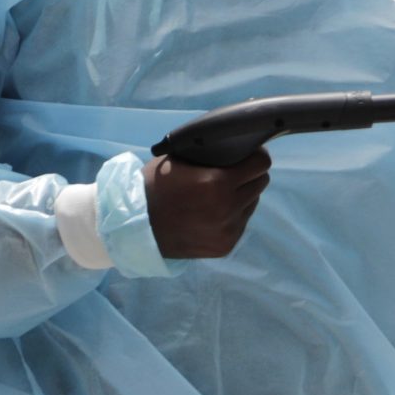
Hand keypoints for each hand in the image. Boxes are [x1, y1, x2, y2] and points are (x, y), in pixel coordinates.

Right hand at [145, 150, 270, 257]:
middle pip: (260, 184)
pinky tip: (213, 213)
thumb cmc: (153, 187)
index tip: (250, 155)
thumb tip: (235, 148)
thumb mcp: (177, 161)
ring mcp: (228, 230)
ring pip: (252, 204)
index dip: (256, 157)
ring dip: (242, 196)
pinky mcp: (225, 246)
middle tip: (234, 174)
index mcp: (217, 183)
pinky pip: (240, 223)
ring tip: (219, 195)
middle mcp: (228, 208)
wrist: (134, 227)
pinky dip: (233, 216)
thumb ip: (209, 155)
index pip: (261, 165)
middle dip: (249, 176)